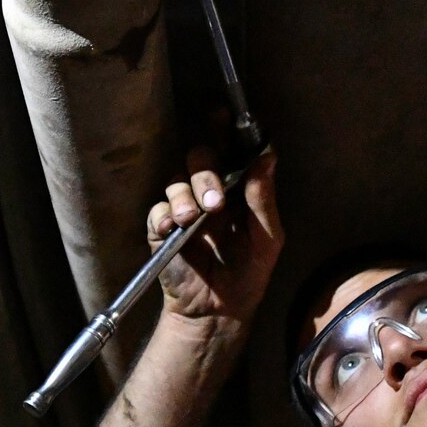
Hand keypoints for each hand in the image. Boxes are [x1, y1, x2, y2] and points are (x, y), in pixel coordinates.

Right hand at [147, 146, 282, 328]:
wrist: (221, 310)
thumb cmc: (249, 272)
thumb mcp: (268, 238)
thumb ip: (265, 199)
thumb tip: (267, 157)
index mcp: (237, 189)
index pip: (229, 151)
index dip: (225, 130)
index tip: (223, 115)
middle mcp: (208, 193)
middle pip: (199, 159)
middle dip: (205, 172)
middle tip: (216, 201)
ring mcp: (184, 210)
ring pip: (176, 181)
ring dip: (185, 195)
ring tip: (194, 217)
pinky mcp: (163, 230)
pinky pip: (158, 210)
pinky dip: (165, 215)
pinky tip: (175, 226)